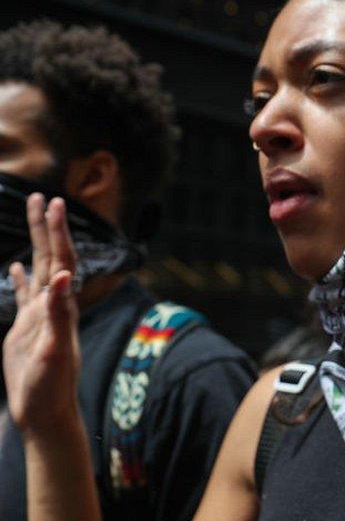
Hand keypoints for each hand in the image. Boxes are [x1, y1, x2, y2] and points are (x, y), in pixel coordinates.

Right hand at [2, 194, 79, 436]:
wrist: (46, 412)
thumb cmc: (51, 385)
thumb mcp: (54, 349)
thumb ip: (59, 314)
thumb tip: (62, 278)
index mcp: (61, 306)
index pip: (62, 260)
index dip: (58, 233)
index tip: (55, 204)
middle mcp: (54, 306)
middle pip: (52, 257)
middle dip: (47, 227)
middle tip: (42, 196)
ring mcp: (40, 316)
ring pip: (39, 270)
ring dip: (38, 243)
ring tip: (34, 217)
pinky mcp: (26, 330)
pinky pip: (25, 296)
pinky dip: (22, 278)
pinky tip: (17, 267)